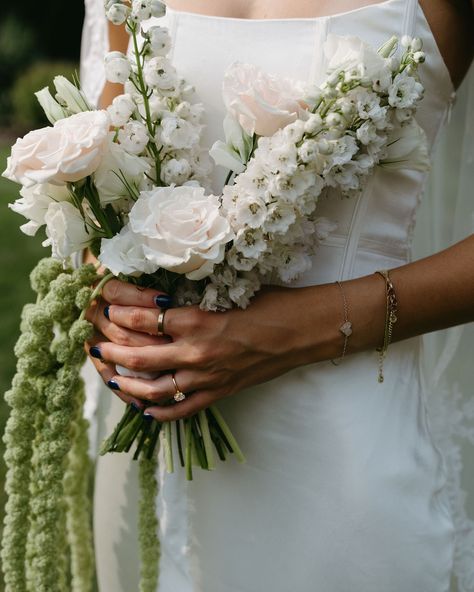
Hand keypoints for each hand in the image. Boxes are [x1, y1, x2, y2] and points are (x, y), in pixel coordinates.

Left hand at [86, 279, 338, 420]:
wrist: (303, 332)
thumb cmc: (271, 305)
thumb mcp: (229, 292)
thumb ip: (194, 300)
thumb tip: (163, 298)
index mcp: (197, 321)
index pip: (142, 318)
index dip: (118, 310)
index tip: (105, 304)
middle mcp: (195, 353)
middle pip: (139, 357)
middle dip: (111, 350)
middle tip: (94, 343)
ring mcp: (206, 378)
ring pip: (153, 389)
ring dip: (126, 384)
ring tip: (110, 377)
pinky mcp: (219, 393)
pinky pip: (182, 410)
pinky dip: (160, 413)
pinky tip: (146, 410)